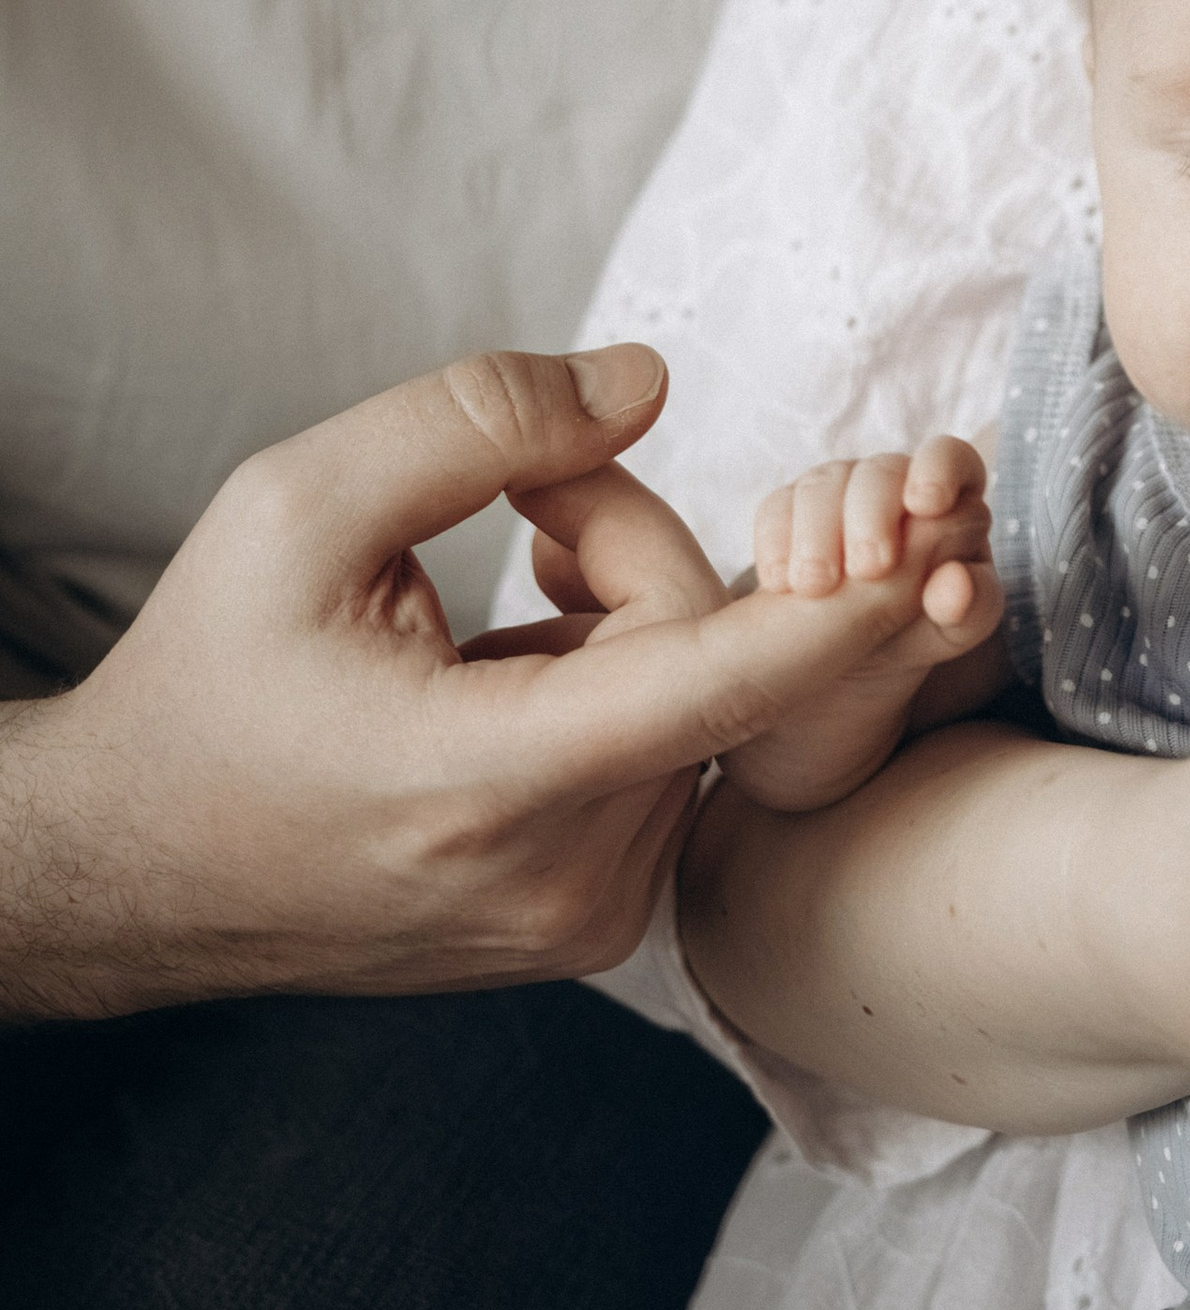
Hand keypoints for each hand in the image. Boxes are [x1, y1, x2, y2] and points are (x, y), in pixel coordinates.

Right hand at [0, 346, 980, 1019]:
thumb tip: (651, 381)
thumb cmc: (207, 678)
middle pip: (704, 658)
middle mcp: (557, 880)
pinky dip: (616, 690)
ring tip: (485, 606)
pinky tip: (506, 678)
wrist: (125, 867)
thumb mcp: (302, 504)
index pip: (719, 685)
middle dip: (632, 547)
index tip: (943, 555)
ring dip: (621, 621)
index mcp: (486, 784)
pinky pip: (666, 762)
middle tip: (520, 509)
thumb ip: (481, 417)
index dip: (843, 609)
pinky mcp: (587, 928)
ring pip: (694, 706)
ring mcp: (578, 921)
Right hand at [708, 440, 1003, 812]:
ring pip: (824, 484)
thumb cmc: (916, 632)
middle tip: (870, 570)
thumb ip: (970, 607)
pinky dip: (777, 542)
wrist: (844, 665)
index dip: (939, 470)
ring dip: (818, 533)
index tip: (925, 505)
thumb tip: (958, 582)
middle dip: (873, 514)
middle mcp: (892, 485)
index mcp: (948, 501)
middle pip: (881, 470)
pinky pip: (776, 507)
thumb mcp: (953, 632)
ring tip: (816, 588)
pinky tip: (781, 584)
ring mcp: (836, 493)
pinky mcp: (787, 512)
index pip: (950, 457)